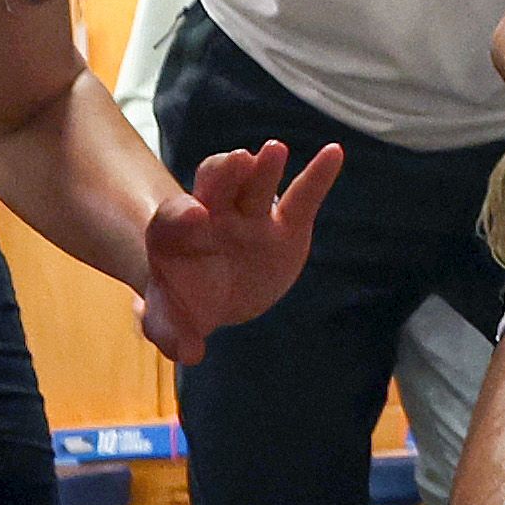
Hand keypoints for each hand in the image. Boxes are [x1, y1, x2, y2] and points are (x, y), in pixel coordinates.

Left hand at [131, 140, 337, 360]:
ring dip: (262, 168)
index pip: (173, 218)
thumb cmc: (186, 298)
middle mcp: (211, 215)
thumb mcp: (171, 318)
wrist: (216, 289)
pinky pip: (302, 196)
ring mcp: (249, 215)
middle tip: (236, 161)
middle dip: (222, 175)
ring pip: (252, 185)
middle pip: (213, 187)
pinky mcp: (286, 223)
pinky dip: (318, 176)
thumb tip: (189, 353)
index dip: (181, 215)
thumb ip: (171, 329)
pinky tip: (334, 152)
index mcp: (174, 235)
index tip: (195, 215)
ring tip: (274, 151)